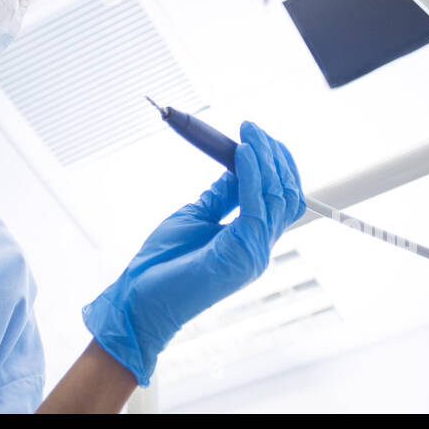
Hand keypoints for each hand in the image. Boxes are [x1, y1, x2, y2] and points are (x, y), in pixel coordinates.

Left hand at [81, 121, 305, 386]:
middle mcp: (260, 247)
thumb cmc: (164, 262)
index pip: (283, 198)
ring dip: (267, 159)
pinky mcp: (241, 252)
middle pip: (288, 195)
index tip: (256, 136)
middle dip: (276, 157)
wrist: (140, 299)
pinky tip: (243, 152)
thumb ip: (223, 195)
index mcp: (252, 240)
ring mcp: (254, 252)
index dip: (277, 165)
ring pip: (279, 197)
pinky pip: (256, 206)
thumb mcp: (198, 215)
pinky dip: (252, 174)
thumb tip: (239, 163)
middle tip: (253, 129)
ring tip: (249, 133)